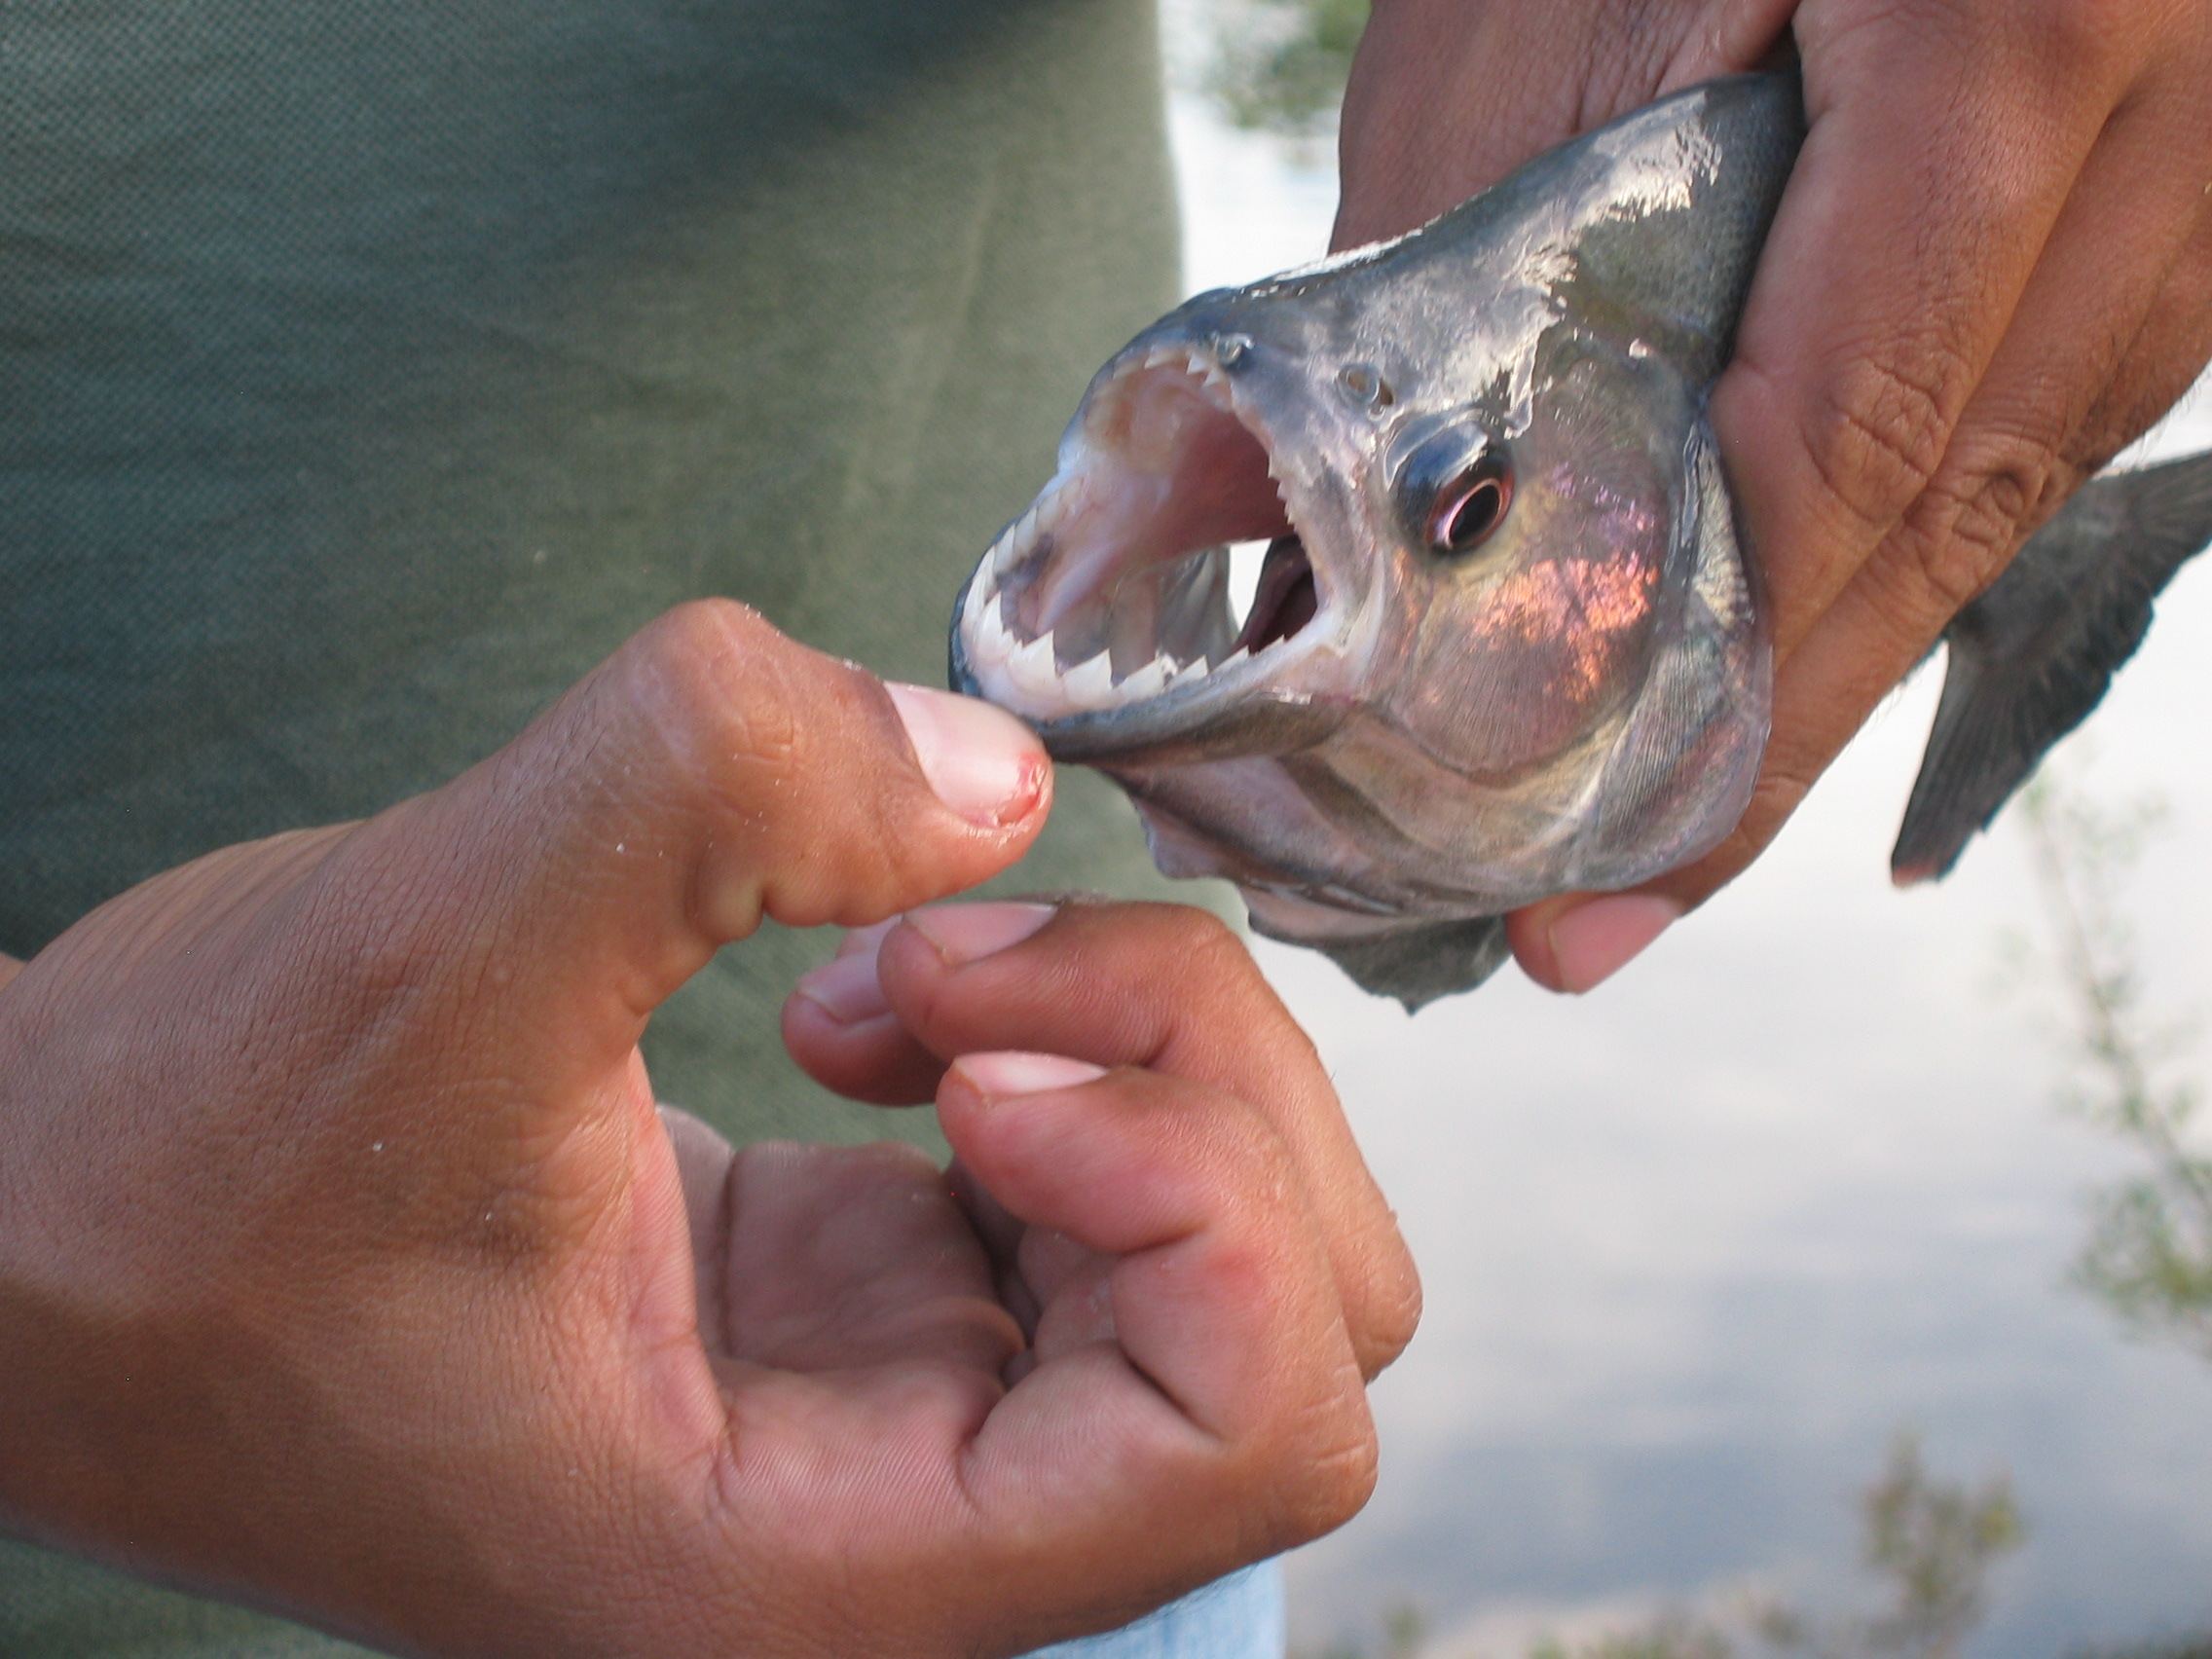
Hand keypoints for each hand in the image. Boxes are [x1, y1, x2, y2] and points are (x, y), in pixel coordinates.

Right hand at [0, 600, 1407, 1655]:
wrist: (53, 1238)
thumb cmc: (176, 1181)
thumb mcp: (419, 955)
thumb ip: (715, 794)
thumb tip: (997, 778)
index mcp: (822, 1568)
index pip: (1252, 1433)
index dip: (1195, 1197)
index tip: (973, 1063)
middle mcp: (902, 1521)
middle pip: (1292, 1308)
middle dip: (1183, 1077)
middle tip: (948, 961)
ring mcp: (907, 1402)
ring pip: (1225, 1223)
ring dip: (1115, 1034)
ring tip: (890, 969)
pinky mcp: (879, 1290)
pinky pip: (1105, 1164)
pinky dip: (1046, 1033)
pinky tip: (876, 993)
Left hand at [1337, 0, 2211, 990]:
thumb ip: (1475, 211)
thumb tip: (1338, 478)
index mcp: (2023, 33)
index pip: (1857, 441)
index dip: (1719, 684)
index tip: (1599, 869)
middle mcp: (2186, 117)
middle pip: (1956, 510)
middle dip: (1769, 731)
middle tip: (1608, 906)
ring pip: (2025, 473)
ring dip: (1841, 645)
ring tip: (1673, 802)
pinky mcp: (2200, 171)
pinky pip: (2058, 395)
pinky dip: (1912, 520)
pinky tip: (1795, 617)